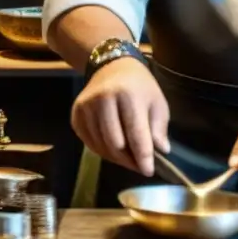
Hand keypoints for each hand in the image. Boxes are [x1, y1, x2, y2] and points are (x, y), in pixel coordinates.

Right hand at [71, 58, 169, 176]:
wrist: (111, 67)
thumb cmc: (139, 86)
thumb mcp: (157, 102)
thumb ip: (159, 127)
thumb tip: (161, 151)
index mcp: (127, 94)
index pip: (135, 133)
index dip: (143, 156)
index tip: (149, 171)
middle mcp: (103, 100)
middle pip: (115, 144)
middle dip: (129, 160)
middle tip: (139, 164)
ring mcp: (86, 107)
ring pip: (101, 147)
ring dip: (116, 158)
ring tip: (128, 156)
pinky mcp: (75, 114)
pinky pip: (89, 144)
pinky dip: (103, 151)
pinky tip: (113, 146)